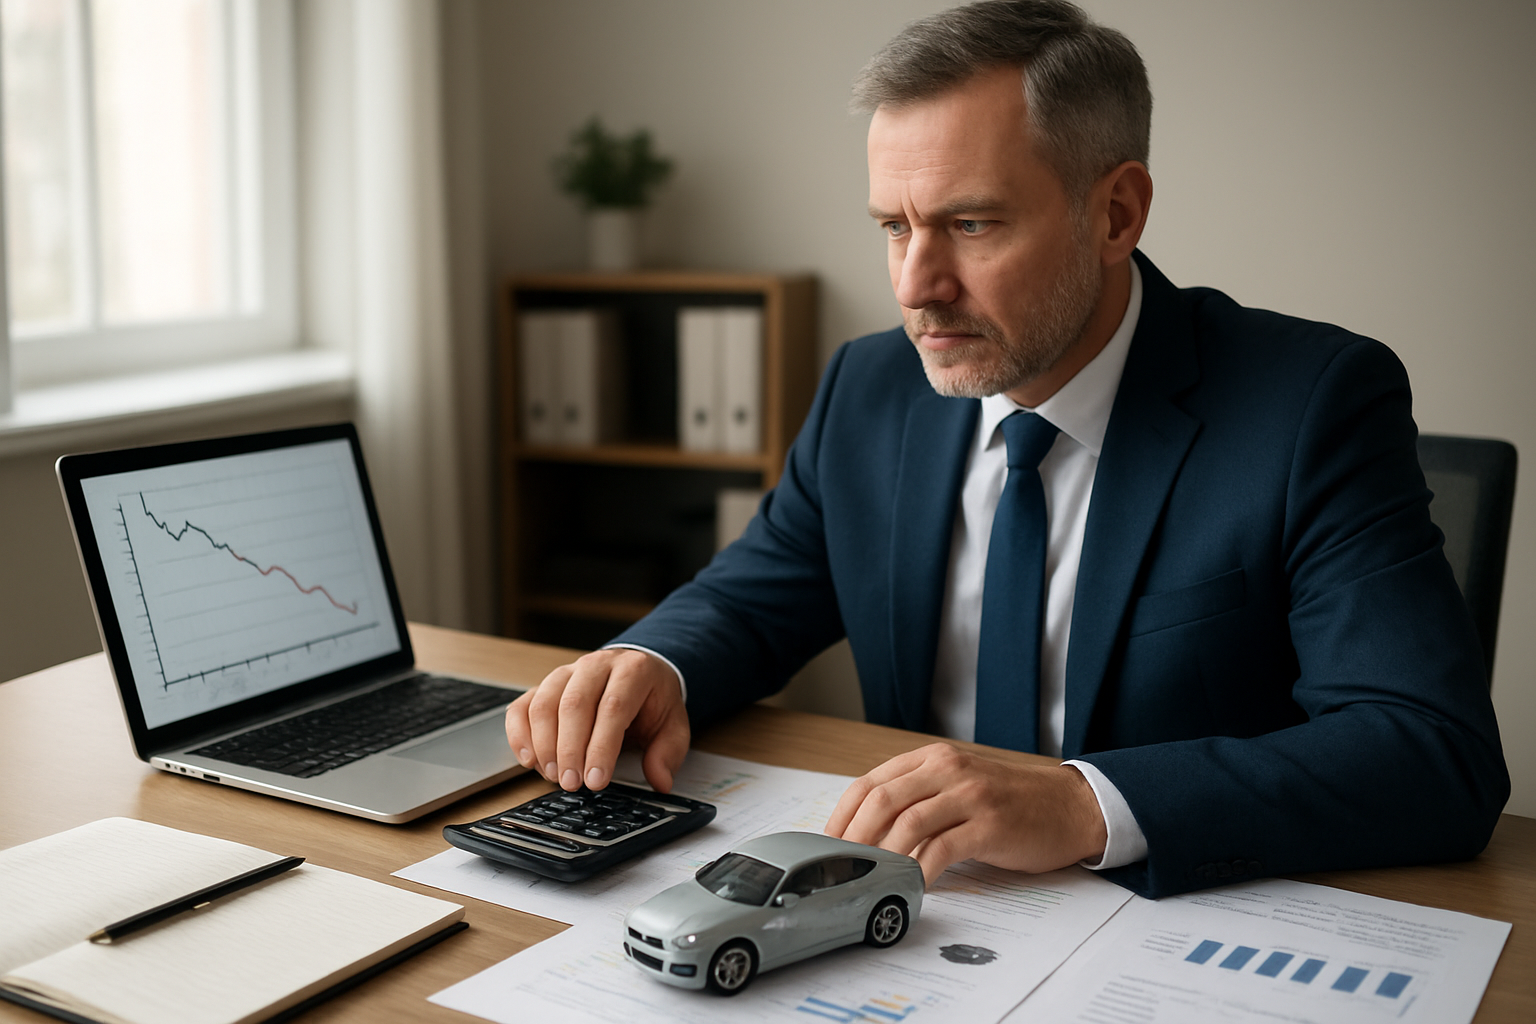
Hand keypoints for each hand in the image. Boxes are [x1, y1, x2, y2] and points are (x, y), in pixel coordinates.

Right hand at [504, 648, 689, 793]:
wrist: (638, 670)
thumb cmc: (652, 699)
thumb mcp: (673, 723)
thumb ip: (668, 752)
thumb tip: (660, 781)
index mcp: (633, 671)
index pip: (613, 707)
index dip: (601, 747)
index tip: (596, 780)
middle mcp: (596, 665)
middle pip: (574, 704)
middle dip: (570, 750)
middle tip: (571, 783)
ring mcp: (566, 672)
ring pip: (544, 704)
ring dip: (544, 744)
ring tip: (553, 776)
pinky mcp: (545, 685)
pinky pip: (523, 706)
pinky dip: (520, 734)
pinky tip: (528, 759)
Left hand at [824, 742, 1107, 884]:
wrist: (1070, 806)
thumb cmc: (1011, 802)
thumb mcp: (958, 786)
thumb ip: (919, 798)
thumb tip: (868, 835)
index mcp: (932, 759)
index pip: (869, 782)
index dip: (841, 817)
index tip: (828, 846)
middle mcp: (948, 769)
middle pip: (882, 800)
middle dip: (854, 839)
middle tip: (843, 869)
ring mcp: (970, 794)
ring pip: (907, 822)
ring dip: (884, 856)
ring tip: (872, 880)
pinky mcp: (990, 824)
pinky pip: (943, 849)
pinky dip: (921, 872)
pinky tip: (913, 888)